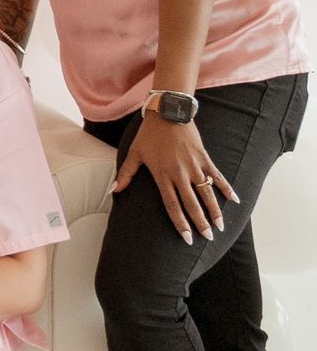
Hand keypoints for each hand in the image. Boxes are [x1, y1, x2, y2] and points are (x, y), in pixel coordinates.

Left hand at [116, 113, 236, 241]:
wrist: (168, 112)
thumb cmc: (149, 134)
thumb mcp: (135, 153)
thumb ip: (126, 174)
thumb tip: (113, 190)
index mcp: (162, 175)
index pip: (172, 205)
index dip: (180, 223)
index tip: (187, 238)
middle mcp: (180, 174)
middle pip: (192, 203)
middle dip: (200, 223)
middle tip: (208, 238)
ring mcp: (194, 166)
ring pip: (207, 193)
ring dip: (215, 211)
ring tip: (220, 226)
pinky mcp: (204, 158)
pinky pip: (217, 176)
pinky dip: (227, 188)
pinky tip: (235, 201)